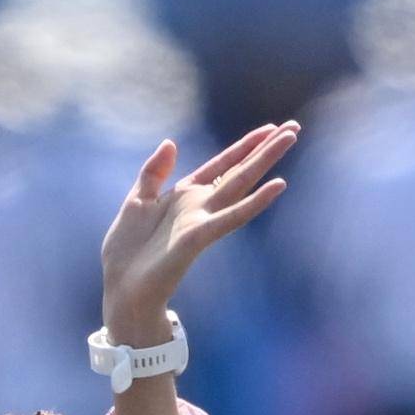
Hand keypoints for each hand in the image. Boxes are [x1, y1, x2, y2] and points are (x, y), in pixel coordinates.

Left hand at [100, 120, 299, 343]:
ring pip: (241, 184)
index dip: (245, 146)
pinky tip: (278, 185)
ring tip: (290, 138)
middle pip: (239, 170)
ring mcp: (203, 220)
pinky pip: (232, 217)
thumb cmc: (127, 251)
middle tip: (294, 127)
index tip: (270, 128)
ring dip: (266, 161)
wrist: (121, 288)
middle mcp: (200, 205)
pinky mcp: (199, 238)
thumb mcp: (137, 200)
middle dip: (265, 148)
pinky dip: (256, 202)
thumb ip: (154, 173)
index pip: (222, 165)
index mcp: (185, 195)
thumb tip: (171, 143)